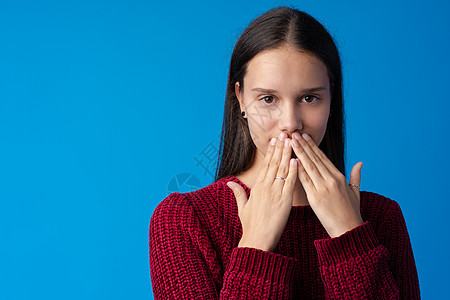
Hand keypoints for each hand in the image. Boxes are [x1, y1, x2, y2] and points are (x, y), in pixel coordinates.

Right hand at [227, 132, 297, 251]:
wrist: (257, 240)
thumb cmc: (251, 226)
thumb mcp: (242, 207)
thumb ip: (238, 192)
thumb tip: (229, 182)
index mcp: (257, 187)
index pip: (265, 165)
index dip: (271, 152)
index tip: (274, 140)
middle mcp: (266, 187)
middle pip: (274, 163)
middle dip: (280, 148)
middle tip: (284, 134)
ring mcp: (275, 193)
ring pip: (282, 169)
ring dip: (287, 154)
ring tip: (291, 141)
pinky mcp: (284, 201)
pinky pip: (290, 182)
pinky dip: (293, 170)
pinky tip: (296, 159)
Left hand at [291, 132, 363, 237]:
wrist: (349, 230)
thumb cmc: (351, 213)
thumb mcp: (355, 192)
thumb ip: (356, 176)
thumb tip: (360, 163)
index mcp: (339, 177)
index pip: (323, 158)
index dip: (313, 147)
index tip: (305, 137)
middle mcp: (331, 180)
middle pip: (315, 159)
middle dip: (304, 145)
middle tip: (294, 133)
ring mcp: (324, 188)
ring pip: (309, 166)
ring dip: (299, 153)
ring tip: (291, 142)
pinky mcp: (316, 197)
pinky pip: (305, 181)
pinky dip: (298, 170)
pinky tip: (291, 160)